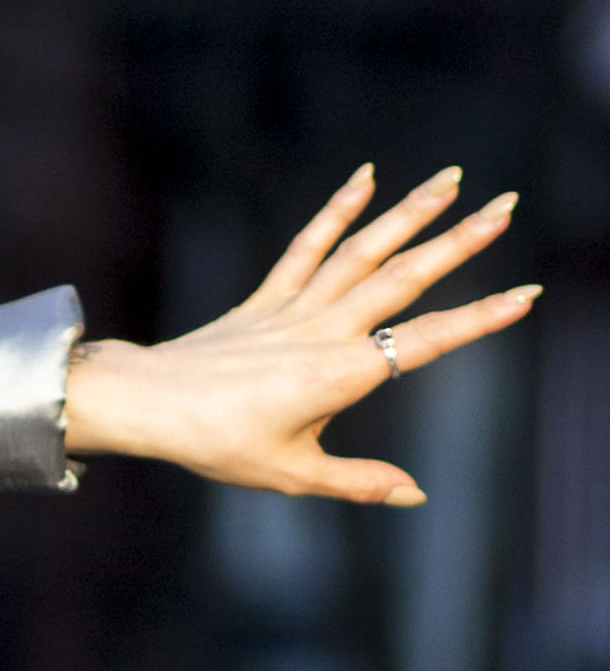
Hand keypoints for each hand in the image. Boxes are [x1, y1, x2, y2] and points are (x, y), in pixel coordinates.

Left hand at [64, 164, 535, 506]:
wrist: (148, 406)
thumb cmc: (215, 444)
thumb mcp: (291, 474)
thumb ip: (359, 482)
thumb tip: (415, 492)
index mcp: (338, 375)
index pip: (424, 341)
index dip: (478, 320)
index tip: (523, 297)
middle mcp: (322, 331)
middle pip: (403, 278)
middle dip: (460, 241)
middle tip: (506, 208)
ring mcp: (293, 308)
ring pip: (362, 252)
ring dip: (410, 213)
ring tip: (453, 179)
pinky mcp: (266, 298)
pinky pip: (306, 247)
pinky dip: (337, 211)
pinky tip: (367, 177)